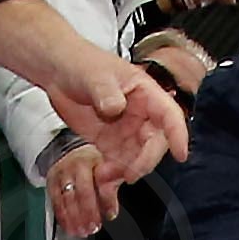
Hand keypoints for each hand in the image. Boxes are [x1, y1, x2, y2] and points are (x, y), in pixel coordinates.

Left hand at [0, 0, 188, 190]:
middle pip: (154, 143)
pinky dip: (112, 173)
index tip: (180, 154)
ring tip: (105, 174)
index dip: (178, 134)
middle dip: (144, 161)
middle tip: (128, 173)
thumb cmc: (82, 64)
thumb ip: (106, 91)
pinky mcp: (110, 142)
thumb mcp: (95, 75)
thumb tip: (116, 107)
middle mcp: (141, 114)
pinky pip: (118, 163)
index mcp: (146, 93)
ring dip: (126, 170)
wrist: (58, 72)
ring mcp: (126, 130)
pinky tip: (101, 175)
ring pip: (137, 157)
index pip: (170, 115)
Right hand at [45, 142, 108, 238]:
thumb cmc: (90, 163)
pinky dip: (63, 219)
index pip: (100, 183)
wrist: (69, 152)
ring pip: (67, 200)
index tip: (111, 215)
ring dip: (75, 219)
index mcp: (91, 162)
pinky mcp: (51, 184)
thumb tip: (112, 212)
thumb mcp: (105, 168)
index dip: (107, 201)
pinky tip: (70, 228)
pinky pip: (56, 204)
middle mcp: (74, 167)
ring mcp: (61, 175)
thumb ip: (110, 188)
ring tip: (83, 231)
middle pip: (82, 193)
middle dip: (89, 213)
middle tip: (94, 228)